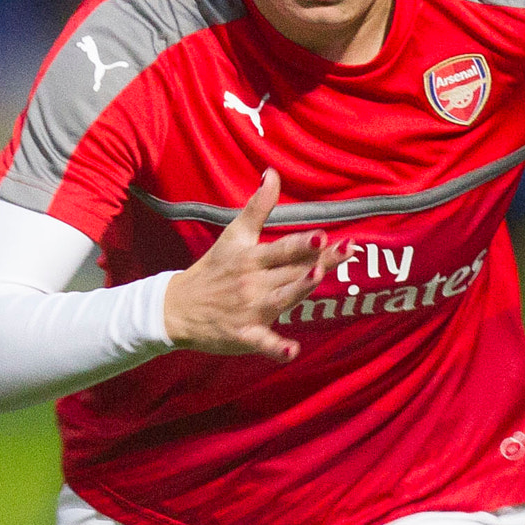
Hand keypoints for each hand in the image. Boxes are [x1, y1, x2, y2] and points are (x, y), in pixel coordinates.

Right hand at [163, 170, 339, 362]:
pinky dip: (276, 348)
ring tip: (316, 276)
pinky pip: (263, 343)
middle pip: (291, 271)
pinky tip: (293, 351)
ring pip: (280, 300)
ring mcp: (249, 311)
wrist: (178, 308)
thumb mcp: (234, 235)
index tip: (323, 233)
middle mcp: (253, 282)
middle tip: (347, 250)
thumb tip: (273, 173)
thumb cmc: (213, 268)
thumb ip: (258, 206)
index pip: (283, 248)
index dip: (302, 241)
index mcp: (252, 258)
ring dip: (298, 289)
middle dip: (319, 261)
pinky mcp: (244, 336)